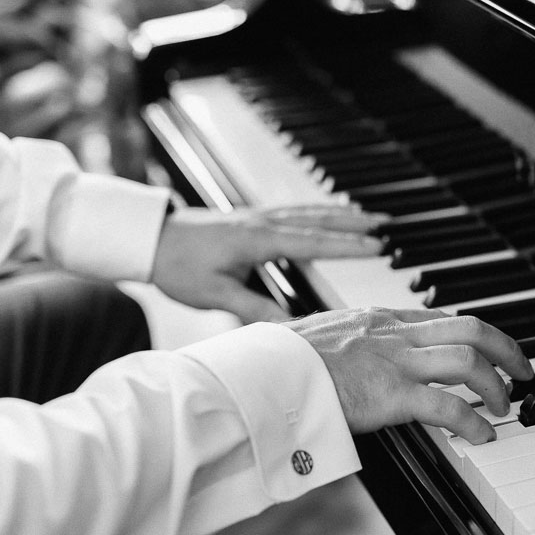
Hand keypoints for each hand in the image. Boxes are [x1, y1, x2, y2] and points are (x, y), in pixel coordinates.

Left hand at [152, 205, 385, 322]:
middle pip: (317, 219)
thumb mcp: (213, 295)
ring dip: (340, 213)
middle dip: (354, 222)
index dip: (346, 245)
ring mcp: (256, 217)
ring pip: (308, 211)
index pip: (312, 242)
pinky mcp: (250, 218)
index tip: (376, 246)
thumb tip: (289, 324)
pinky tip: (327, 213)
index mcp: (256, 241)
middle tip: (386, 224)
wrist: (148, 239)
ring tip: (368, 215)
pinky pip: (293, 211)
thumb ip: (252, 307)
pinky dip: (317, 210)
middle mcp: (261, 223)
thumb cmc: (176, 267)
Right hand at [287, 307, 534, 443]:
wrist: (262, 373)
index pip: (441, 317)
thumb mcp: (321, 338)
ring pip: (469, 362)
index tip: (489, 348)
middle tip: (523, 370)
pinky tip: (483, 436)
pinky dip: (473, 422)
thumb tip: (350, 358)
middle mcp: (393, 333)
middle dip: (506, 348)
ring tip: (505, 406)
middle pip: (470, 328)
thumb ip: (347, 344)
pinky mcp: (389, 395)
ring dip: (497, 385)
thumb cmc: (281, 362)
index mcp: (377, 318)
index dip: (474, 333)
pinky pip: (449, 407)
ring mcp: (394, 362)